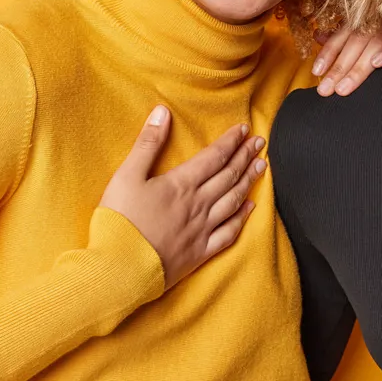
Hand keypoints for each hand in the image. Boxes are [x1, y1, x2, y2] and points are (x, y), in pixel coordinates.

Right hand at [99, 106, 264, 287]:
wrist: (120, 268)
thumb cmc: (120, 220)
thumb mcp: (127, 175)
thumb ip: (147, 143)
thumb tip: (163, 112)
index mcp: (181, 184)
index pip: (214, 156)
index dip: (230, 141)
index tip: (244, 129)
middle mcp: (198, 204)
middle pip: (228, 175)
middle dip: (246, 156)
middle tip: (260, 142)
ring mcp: (202, 229)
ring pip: (233, 200)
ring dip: (249, 181)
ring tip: (261, 167)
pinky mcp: (200, 252)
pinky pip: (228, 233)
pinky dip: (242, 218)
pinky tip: (251, 208)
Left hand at [311, 23, 381, 96]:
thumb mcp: (367, 15)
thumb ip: (344, 29)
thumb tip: (317, 36)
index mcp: (363, 18)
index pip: (341, 37)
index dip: (328, 54)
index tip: (316, 72)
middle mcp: (376, 19)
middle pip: (354, 45)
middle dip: (338, 69)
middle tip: (325, 90)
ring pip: (373, 45)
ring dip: (358, 67)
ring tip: (344, 88)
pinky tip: (377, 63)